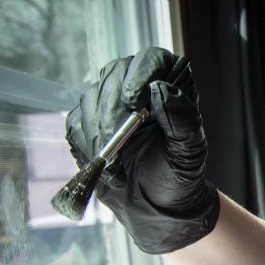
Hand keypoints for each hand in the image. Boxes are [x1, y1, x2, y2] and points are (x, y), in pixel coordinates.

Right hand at [65, 46, 219, 253]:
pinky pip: (76, 122)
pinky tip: (104, 166)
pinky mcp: (87, 120)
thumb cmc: (179, 175)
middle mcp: (138, 84)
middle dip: (112, 111)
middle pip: (114, 75)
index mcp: (170, 83)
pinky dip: (86, 145)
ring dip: (98, 134)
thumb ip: (182, 120)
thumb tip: (160, 89)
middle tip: (114, 143)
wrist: (155, 204)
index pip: (152, 59)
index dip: (140, 75)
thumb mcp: (188, 152)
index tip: (133, 102)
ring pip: (90, 98)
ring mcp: (109, 100)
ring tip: (115, 168)